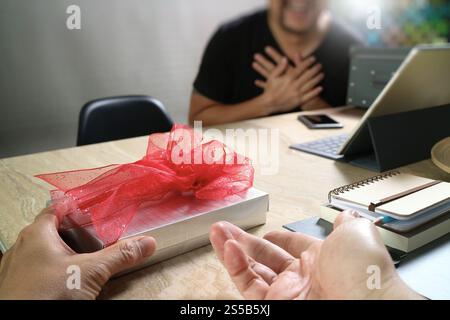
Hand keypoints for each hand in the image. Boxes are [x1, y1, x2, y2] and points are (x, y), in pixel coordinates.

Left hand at [0, 207, 155, 299]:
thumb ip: (120, 256)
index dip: (76, 206)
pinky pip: (36, 268)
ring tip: (82, 258)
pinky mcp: (17, 285)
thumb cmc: (45, 295)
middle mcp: (22, 246)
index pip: (56, 207)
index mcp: (37, 234)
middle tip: (93, 236)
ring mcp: (16, 267)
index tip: (93, 208)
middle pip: (51, 229)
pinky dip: (51, 268)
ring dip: (62, 251)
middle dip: (73, 232)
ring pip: (43, 249)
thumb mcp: (91, 272)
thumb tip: (146, 243)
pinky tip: (65, 278)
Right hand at [210, 211, 423, 299]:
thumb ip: (346, 223)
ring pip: (252, 271)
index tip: (267, 232)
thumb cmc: (366, 273)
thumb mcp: (357, 234)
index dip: (279, 239)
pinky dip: (235, 265)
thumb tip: (346, 214)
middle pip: (267, 257)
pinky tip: (228, 247)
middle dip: (246, 240)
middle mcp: (303, 278)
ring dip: (232, 249)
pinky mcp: (274, 305)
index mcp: (322, 260)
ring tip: (217, 231)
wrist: (365, 306)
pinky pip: (248, 285)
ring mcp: (287, 293)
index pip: (294, 247)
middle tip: (227, 227)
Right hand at [253, 47, 324, 112]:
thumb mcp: (272, 77)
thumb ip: (279, 67)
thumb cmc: (270, 90)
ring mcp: (297, 94)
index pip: (300, 68)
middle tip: (320, 65)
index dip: (307, 62)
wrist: (268, 104)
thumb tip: (284, 58)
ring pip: (310, 85)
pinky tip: (320, 88)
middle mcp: (294, 86)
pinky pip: (309, 96)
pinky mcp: (298, 101)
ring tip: (322, 74)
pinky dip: (315, 92)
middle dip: (315, 69)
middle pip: (307, 75)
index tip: (313, 58)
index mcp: (288, 79)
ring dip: (317, 79)